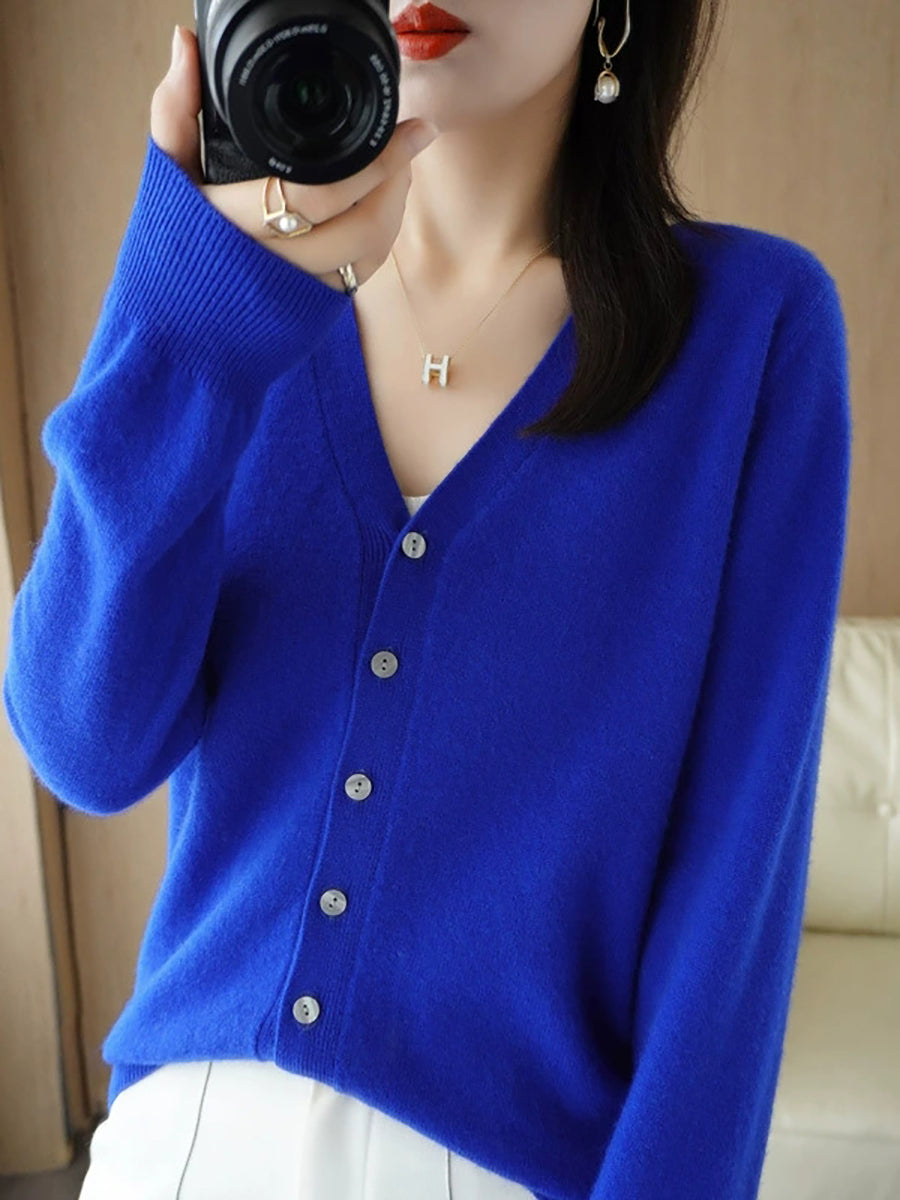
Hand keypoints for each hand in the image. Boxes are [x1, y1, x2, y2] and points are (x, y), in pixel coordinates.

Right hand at [149, 25, 437, 292]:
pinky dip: (381, 236)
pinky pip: (362, 274)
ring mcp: (297, 291)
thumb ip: (175, 111)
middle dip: (395, 180)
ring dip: (394, 207)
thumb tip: (185, 45)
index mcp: (234, 223)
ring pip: (368, 253)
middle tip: (408, 141)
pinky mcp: (314, 308)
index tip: (409, 127)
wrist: (175, 321)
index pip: (319, 193)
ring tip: (398, 168)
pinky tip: (381, 206)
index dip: (375, 162)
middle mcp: (271, 264)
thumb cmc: (174, 239)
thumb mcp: (168, 174)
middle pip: (360, 227)